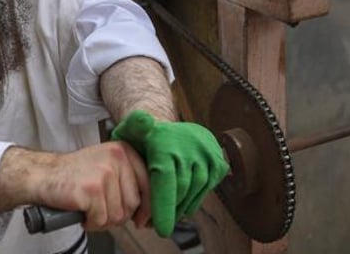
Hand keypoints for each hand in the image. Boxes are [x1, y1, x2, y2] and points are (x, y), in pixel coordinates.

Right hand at [0, 142, 150, 230]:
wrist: (44, 175)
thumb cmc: (75, 174)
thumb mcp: (108, 165)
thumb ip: (129, 179)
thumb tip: (149, 209)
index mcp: (124, 150)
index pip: (149, 183)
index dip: (147, 207)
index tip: (143, 220)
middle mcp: (117, 158)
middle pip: (134, 203)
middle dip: (119, 215)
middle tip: (102, 212)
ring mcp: (104, 172)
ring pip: (118, 214)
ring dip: (103, 220)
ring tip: (91, 210)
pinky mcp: (92, 189)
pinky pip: (101, 219)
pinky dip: (91, 222)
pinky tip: (83, 212)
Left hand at [111, 110, 228, 236]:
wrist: (169, 128)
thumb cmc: (145, 138)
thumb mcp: (131, 130)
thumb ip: (132, 128)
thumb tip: (143, 120)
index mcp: (165, 142)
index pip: (166, 179)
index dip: (163, 207)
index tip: (161, 229)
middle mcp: (189, 146)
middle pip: (180, 189)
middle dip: (168, 211)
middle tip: (154, 224)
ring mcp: (206, 153)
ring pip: (195, 190)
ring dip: (181, 208)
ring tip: (168, 216)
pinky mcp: (217, 161)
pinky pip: (207, 188)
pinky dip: (194, 200)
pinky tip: (182, 205)